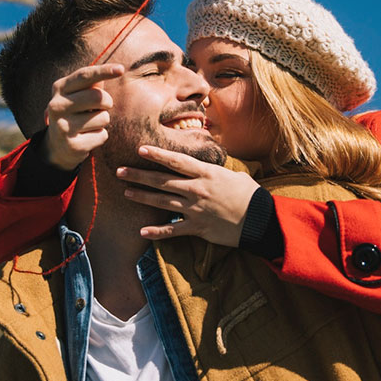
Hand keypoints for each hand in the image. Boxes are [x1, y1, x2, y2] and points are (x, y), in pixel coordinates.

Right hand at [43, 63, 123, 169]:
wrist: (57, 145)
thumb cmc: (75, 112)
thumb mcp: (79, 95)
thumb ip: (94, 84)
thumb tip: (114, 70)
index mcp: (59, 88)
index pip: (84, 75)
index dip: (104, 71)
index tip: (121, 69)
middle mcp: (57, 106)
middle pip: (98, 97)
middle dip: (107, 103)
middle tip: (99, 109)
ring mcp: (62, 126)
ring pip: (103, 117)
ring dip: (103, 121)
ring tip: (89, 125)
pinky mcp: (72, 145)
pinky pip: (102, 135)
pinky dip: (100, 136)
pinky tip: (87, 138)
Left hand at [118, 145, 260, 246]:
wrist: (260, 221)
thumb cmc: (249, 196)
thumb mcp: (234, 175)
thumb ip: (215, 171)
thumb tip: (205, 167)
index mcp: (206, 174)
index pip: (176, 161)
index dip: (157, 155)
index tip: (140, 149)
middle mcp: (197, 190)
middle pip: (162, 181)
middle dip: (139, 175)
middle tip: (120, 172)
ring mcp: (196, 210)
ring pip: (162, 202)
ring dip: (142, 197)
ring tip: (126, 192)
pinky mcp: (197, 228)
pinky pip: (173, 230)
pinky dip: (157, 232)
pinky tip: (142, 231)